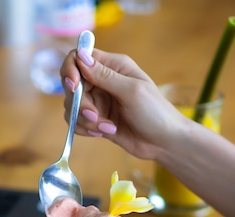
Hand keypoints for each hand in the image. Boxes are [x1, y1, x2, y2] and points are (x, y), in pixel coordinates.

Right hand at [60, 47, 183, 160]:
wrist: (163, 142)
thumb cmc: (155, 112)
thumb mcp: (131, 91)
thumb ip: (104, 76)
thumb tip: (80, 56)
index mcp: (113, 66)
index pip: (79, 58)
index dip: (71, 70)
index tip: (73, 86)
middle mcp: (103, 82)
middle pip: (73, 86)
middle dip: (80, 104)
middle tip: (95, 116)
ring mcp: (99, 102)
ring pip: (74, 107)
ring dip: (85, 120)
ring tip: (107, 128)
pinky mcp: (98, 120)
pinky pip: (78, 122)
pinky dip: (86, 129)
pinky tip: (104, 133)